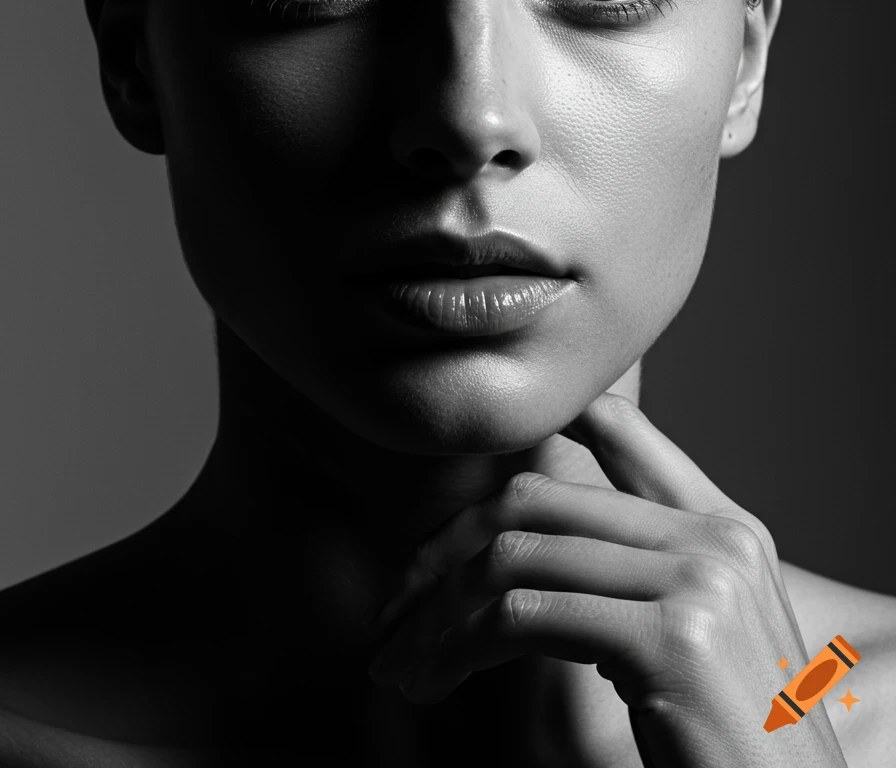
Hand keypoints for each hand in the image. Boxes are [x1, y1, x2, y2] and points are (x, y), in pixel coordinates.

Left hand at [366, 393, 848, 766]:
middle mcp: (714, 535)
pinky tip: (438, 676)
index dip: (522, 453)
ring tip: (403, 662)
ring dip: (439, 611)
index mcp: (725, 524)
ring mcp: (697, 579)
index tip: (450, 528)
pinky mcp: (672, 636)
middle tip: (397, 610)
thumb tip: (526, 544)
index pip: (616, 424)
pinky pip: (526, 615)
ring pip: (517, 554)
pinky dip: (461, 645)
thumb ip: (640, 570)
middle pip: (536, 496)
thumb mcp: (703, 632)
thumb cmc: (736, 742)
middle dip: (448, 549)